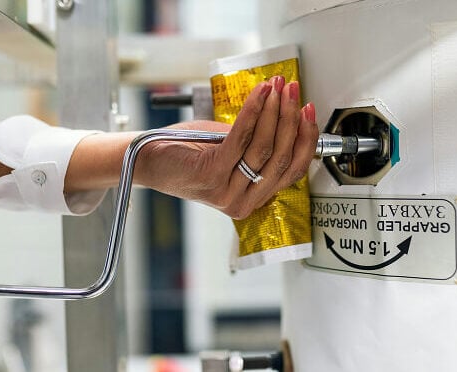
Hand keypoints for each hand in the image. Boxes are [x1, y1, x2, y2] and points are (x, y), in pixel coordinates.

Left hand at [133, 77, 318, 218]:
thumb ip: (258, 143)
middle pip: (281, 158)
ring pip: (264, 148)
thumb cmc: (188, 153)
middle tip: (292, 90)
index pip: (293, 171)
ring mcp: (226, 192)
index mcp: (252, 198)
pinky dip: (253, 112)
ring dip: (274, 111)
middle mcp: (242, 202)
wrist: (148, 159)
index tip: (308, 111)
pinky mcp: (211, 176)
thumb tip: (287, 115)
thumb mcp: (232, 149)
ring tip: (276, 87)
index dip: (305, 138)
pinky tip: (259, 94)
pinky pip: (241, 138)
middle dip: (291, 118)